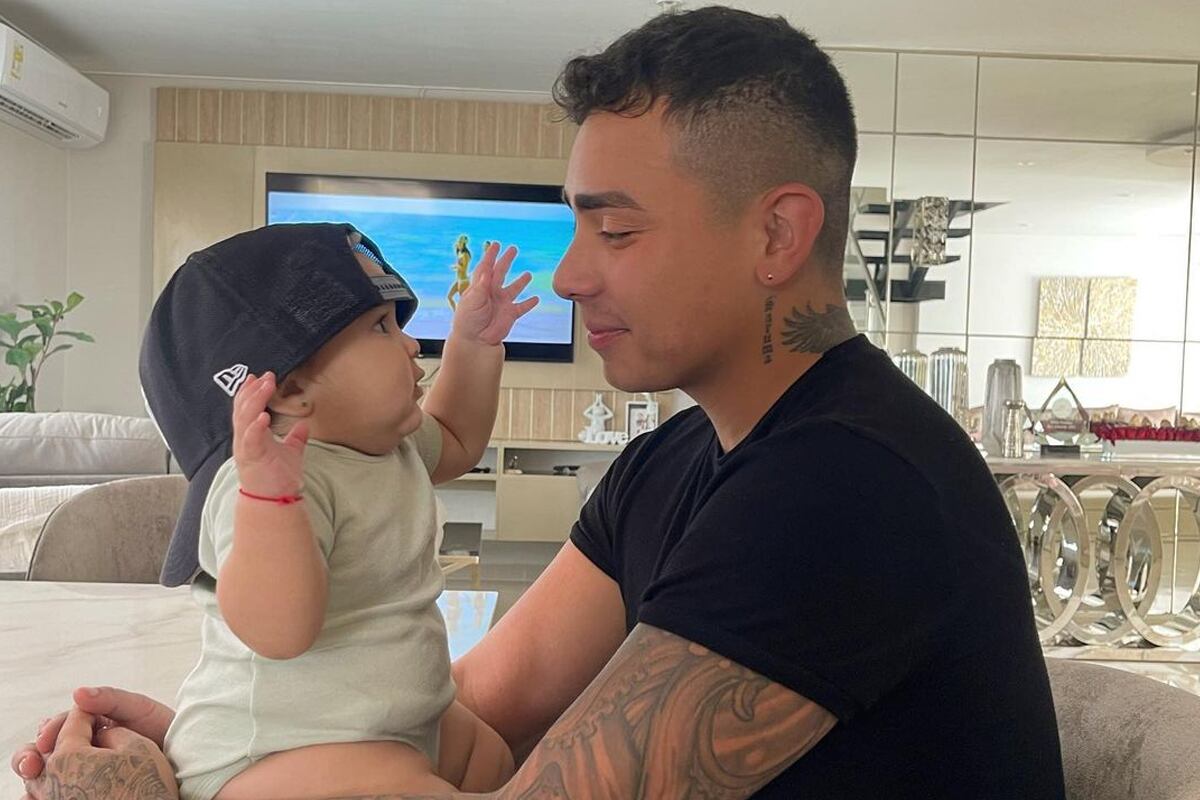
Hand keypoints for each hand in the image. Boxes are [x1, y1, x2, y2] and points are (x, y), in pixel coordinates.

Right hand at [12, 686, 175, 783]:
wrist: (186, 756)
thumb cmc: (165, 729)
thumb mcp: (140, 709)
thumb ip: (111, 699)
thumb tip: (77, 693)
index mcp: (91, 724)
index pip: (60, 726)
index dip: (50, 731)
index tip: (45, 738)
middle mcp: (83, 747)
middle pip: (46, 751)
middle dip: (30, 756)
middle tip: (31, 765)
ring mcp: (86, 769)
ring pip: (50, 774)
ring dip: (36, 778)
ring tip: (33, 782)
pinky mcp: (88, 786)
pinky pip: (63, 791)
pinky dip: (50, 793)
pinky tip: (43, 796)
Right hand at [232, 372, 308, 496]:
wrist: (274, 501)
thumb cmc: (279, 478)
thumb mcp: (291, 453)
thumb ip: (295, 438)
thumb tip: (304, 426)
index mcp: (252, 436)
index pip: (247, 409)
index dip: (251, 392)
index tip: (259, 377)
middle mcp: (245, 440)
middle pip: (243, 409)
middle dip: (252, 390)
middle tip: (265, 376)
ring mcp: (246, 448)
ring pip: (244, 419)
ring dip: (254, 401)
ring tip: (265, 386)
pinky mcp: (251, 458)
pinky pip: (250, 439)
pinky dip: (256, 427)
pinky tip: (264, 416)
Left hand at [451, 241, 539, 345]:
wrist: (475, 341)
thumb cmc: (467, 321)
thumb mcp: (472, 301)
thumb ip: (481, 286)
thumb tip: (487, 270)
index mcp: (480, 287)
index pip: (486, 267)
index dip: (490, 255)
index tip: (495, 244)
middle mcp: (492, 293)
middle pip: (501, 272)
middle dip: (506, 261)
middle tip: (513, 249)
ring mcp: (502, 303)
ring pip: (514, 289)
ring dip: (521, 282)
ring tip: (528, 275)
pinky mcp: (510, 315)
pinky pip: (522, 307)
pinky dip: (529, 303)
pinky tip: (536, 299)